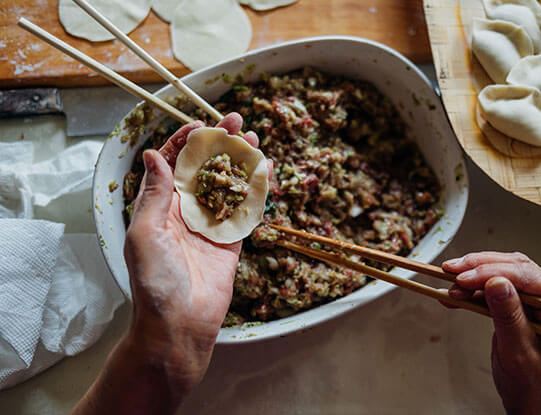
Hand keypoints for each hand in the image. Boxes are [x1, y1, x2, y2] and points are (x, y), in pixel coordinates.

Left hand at [74, 113, 263, 414]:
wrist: (179, 324)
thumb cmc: (154, 281)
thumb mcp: (145, 232)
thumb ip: (155, 194)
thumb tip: (155, 154)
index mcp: (160, 207)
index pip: (173, 165)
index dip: (186, 141)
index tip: (202, 124)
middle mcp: (185, 212)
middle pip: (205, 169)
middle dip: (220, 144)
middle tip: (237, 122)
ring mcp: (210, 226)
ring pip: (228, 185)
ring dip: (241, 162)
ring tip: (255, 140)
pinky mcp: (231, 242)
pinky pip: (245, 211)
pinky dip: (256, 191)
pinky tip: (265, 172)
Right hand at [441, 252, 540, 414]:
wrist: (527, 397)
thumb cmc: (530, 383)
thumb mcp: (518, 351)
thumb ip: (509, 316)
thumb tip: (497, 283)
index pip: (529, 278)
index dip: (495, 272)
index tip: (467, 278)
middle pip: (514, 269)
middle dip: (480, 269)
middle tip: (452, 272)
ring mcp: (534, 300)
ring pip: (501, 274)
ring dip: (472, 277)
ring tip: (450, 285)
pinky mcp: (517, 302)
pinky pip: (492, 288)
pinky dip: (471, 290)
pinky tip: (454, 294)